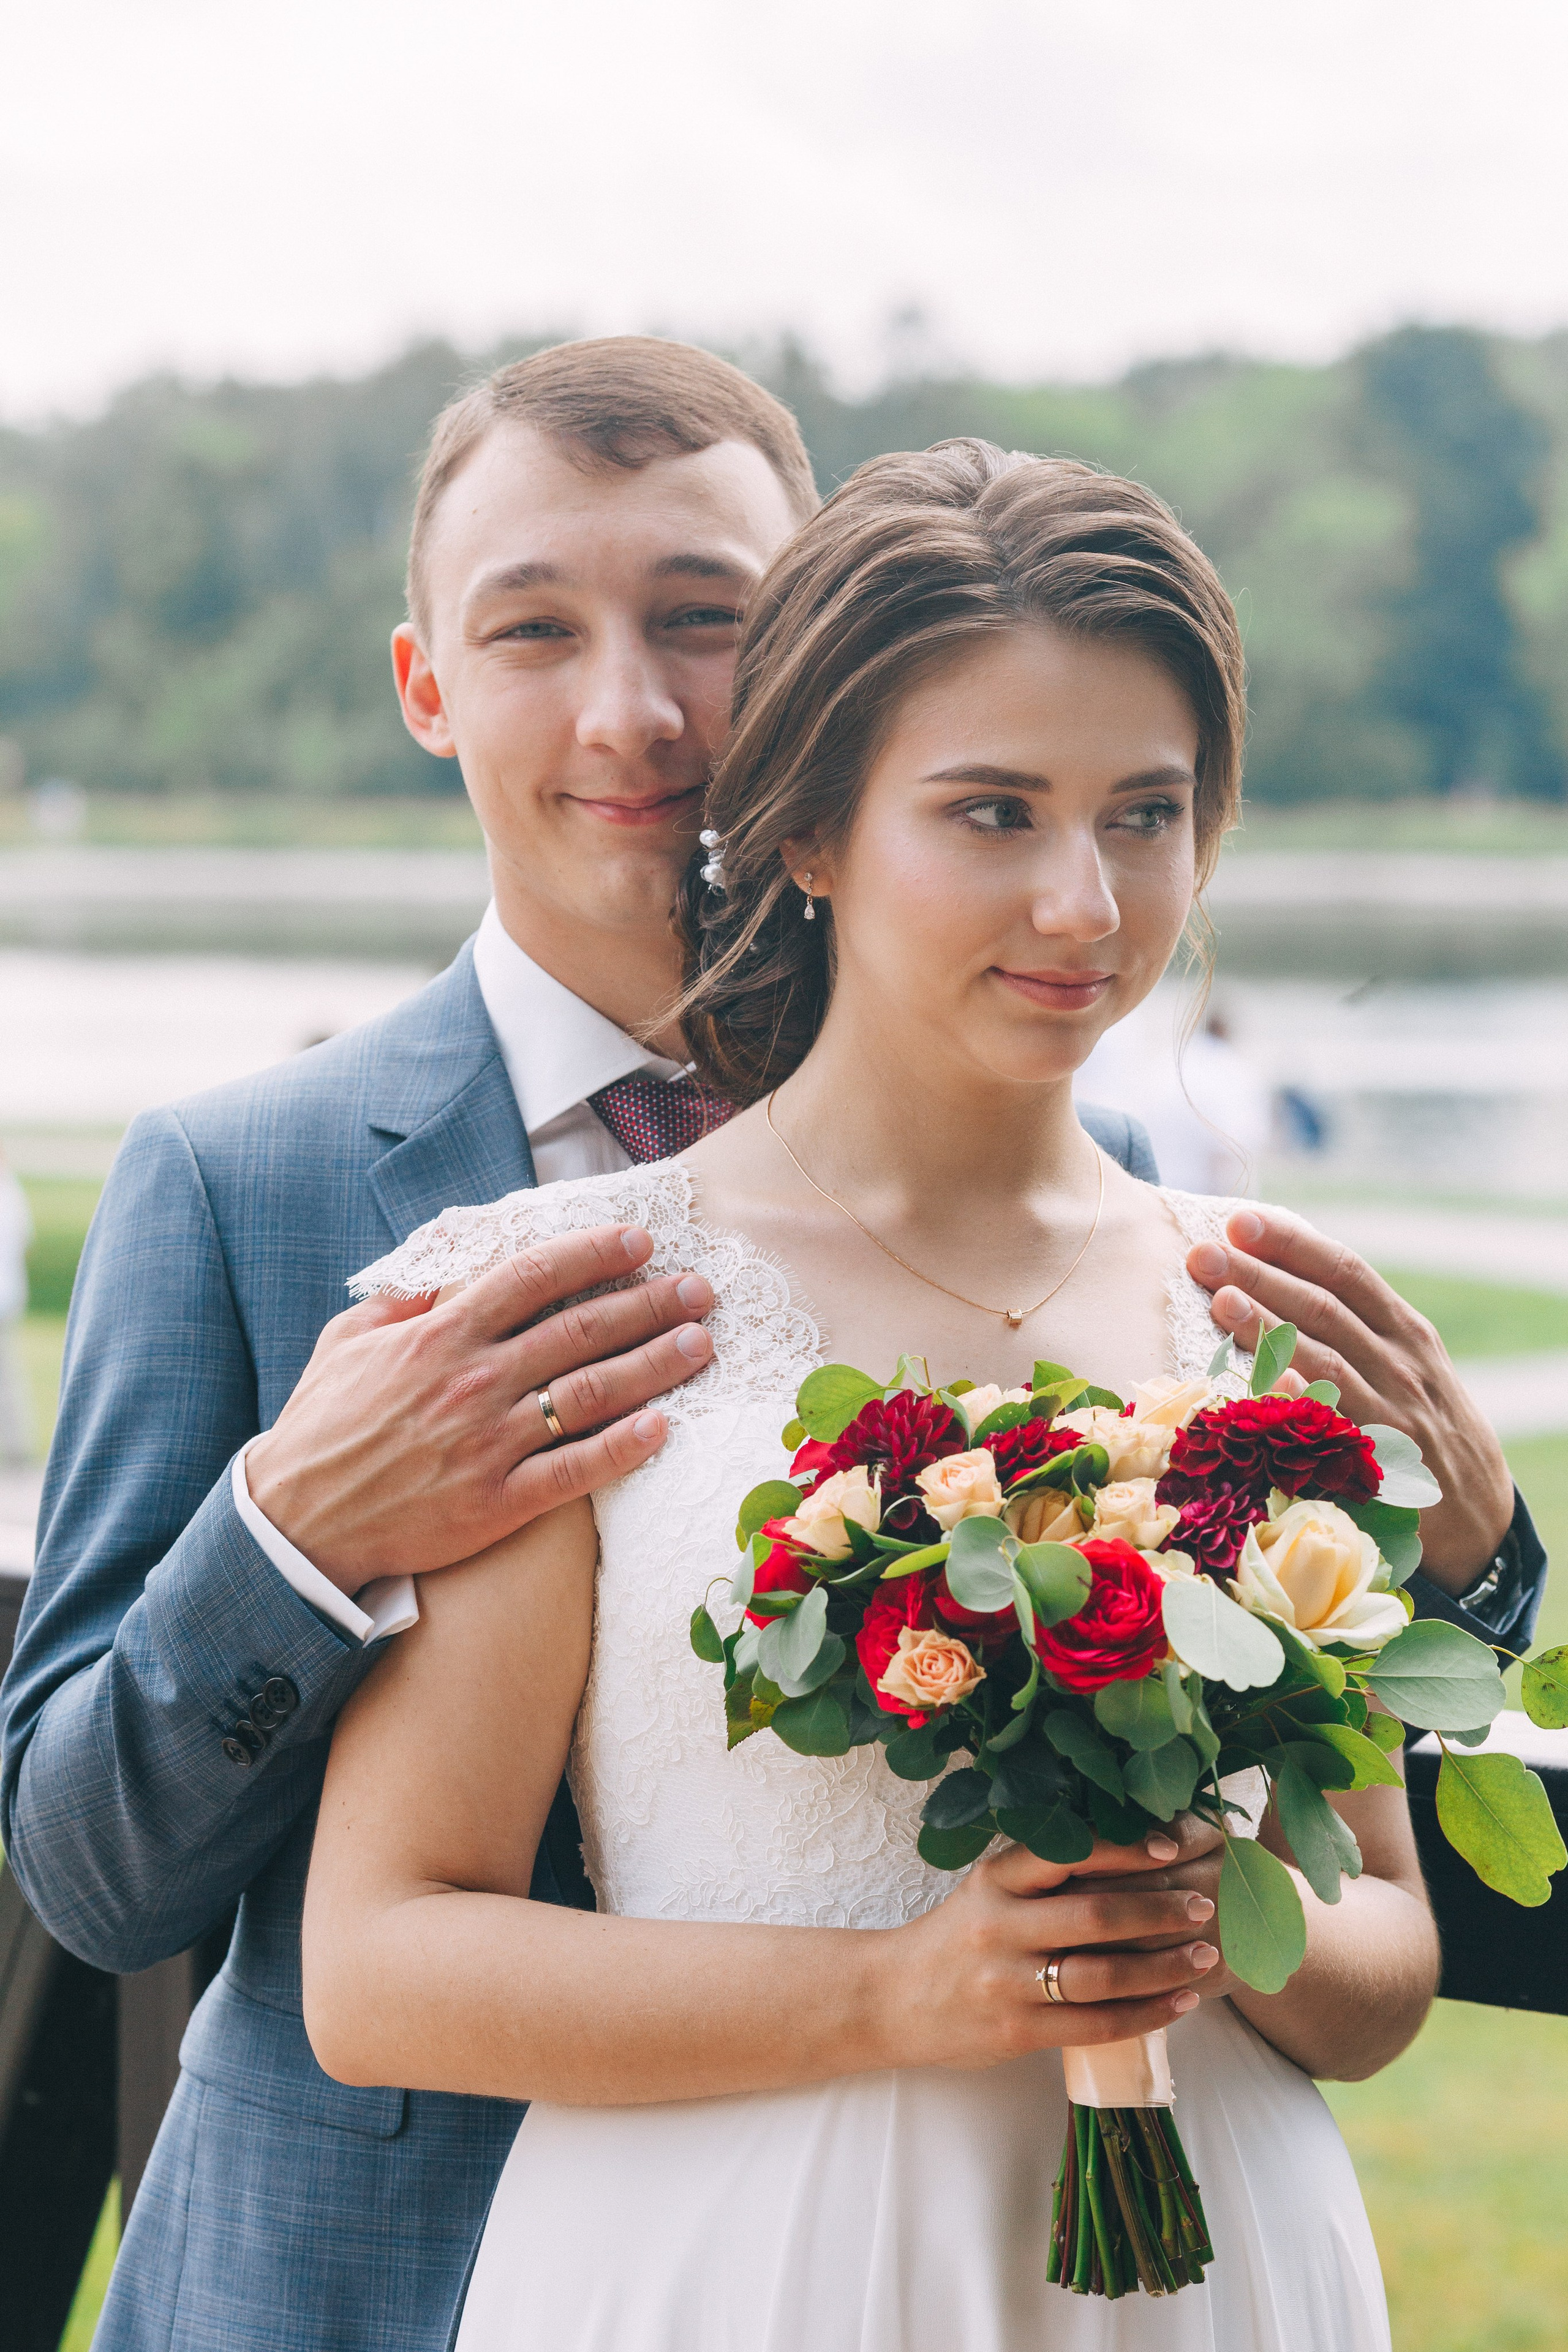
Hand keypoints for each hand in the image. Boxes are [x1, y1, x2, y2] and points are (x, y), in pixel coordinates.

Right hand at [247, 1224, 713, 1592]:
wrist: (297, 1523)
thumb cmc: (323, 1426)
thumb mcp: (348, 1341)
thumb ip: (403, 1302)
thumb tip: (448, 1271)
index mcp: (440, 1335)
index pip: (532, 1277)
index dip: (592, 1253)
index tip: (639, 1241)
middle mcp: (473, 1381)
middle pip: (580, 1330)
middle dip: (648, 1304)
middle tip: (699, 1289)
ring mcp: (488, 1443)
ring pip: (589, 1394)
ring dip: (653, 1365)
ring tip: (700, 1344)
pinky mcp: (496, 1502)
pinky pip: (573, 1471)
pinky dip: (622, 1449)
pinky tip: (664, 1427)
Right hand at [889, 1827, 1219, 2072]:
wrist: (891, 1999)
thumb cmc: (956, 1940)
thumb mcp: (988, 1892)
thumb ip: (1044, 1881)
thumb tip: (1134, 1866)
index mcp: (995, 1880)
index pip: (1067, 1854)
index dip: (1124, 1850)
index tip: (1171, 1850)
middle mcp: (1000, 1926)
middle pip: (1094, 1915)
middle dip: (1159, 1911)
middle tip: (1204, 1906)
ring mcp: (1006, 1982)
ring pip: (1101, 1975)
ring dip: (1163, 1966)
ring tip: (1204, 1955)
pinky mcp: (1016, 2032)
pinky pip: (1094, 2025)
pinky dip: (1145, 2014)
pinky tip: (1179, 2003)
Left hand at [1188, 1203, 1513, 1592]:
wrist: (1478, 1510)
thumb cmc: (1420, 1420)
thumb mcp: (1404, 1362)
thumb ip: (1352, 1325)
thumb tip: (1270, 1276)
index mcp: (1403, 1329)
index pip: (1343, 1271)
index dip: (1292, 1243)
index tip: (1240, 1220)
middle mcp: (1400, 1363)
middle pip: (1323, 1308)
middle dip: (1261, 1276)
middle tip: (1204, 1254)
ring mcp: (1391, 1413)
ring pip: (1326, 1359)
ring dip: (1270, 1329)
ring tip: (1221, 1301)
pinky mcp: (1380, 1463)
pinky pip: (1337, 1427)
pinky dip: (1306, 1403)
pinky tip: (1269, 1383)